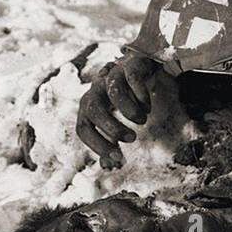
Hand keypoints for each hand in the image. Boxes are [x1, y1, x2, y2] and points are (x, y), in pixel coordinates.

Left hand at [75, 54, 161, 168]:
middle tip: (132, 138)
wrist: (140, 68)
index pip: (83, 128)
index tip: (119, 157)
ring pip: (113, 92)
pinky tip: (148, 106)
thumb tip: (108, 166)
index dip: (98, 145)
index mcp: (88, 106)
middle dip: (112, 128)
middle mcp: (95, 90)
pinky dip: (141, 95)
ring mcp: (111, 75)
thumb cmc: (125, 99)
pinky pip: (133, 78)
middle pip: (93, 109)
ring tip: (142, 121)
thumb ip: (110, 141)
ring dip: (129, 111)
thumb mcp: (115, 121)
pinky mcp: (129, 65)